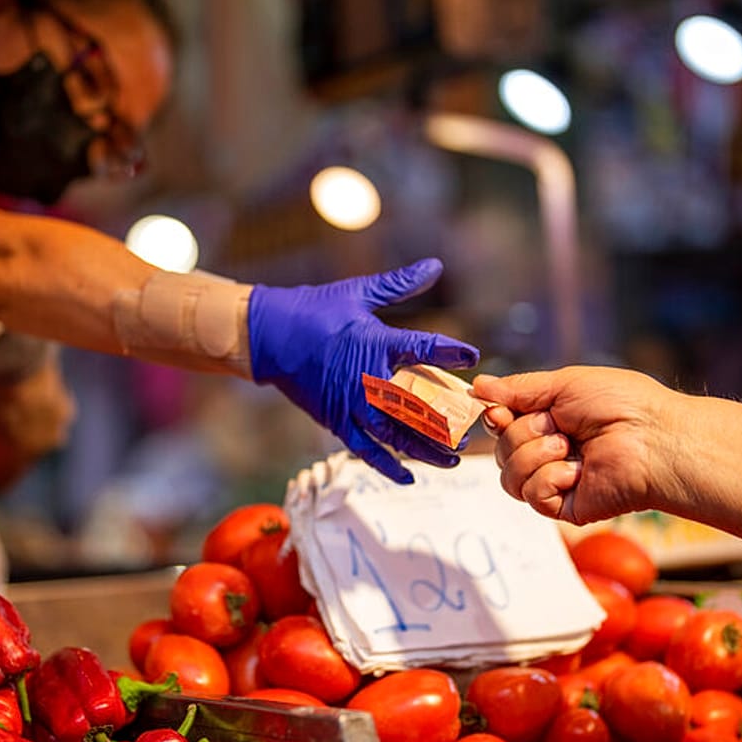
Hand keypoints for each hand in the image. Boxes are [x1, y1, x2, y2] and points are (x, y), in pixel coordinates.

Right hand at [248, 258, 478, 482]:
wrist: (268, 336)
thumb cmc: (314, 311)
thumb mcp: (358, 293)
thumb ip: (399, 284)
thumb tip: (434, 265)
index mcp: (376, 343)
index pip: (423, 348)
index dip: (451, 352)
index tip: (473, 357)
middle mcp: (367, 379)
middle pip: (417, 406)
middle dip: (447, 420)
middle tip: (471, 429)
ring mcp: (351, 404)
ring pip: (396, 434)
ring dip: (425, 449)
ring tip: (451, 458)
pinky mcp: (336, 420)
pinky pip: (366, 449)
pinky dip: (387, 465)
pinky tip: (409, 475)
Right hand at [471, 366, 674, 522]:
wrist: (653, 438)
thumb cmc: (621, 404)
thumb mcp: (563, 384)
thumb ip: (518, 389)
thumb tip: (478, 386)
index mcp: (549, 421)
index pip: (501, 425)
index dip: (495, 418)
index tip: (500, 412)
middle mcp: (549, 452)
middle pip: (500, 451)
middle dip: (523, 433)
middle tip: (559, 426)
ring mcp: (555, 481)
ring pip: (508, 476)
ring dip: (535, 455)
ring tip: (569, 447)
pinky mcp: (564, 506)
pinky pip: (531, 494)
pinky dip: (550, 478)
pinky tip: (578, 471)